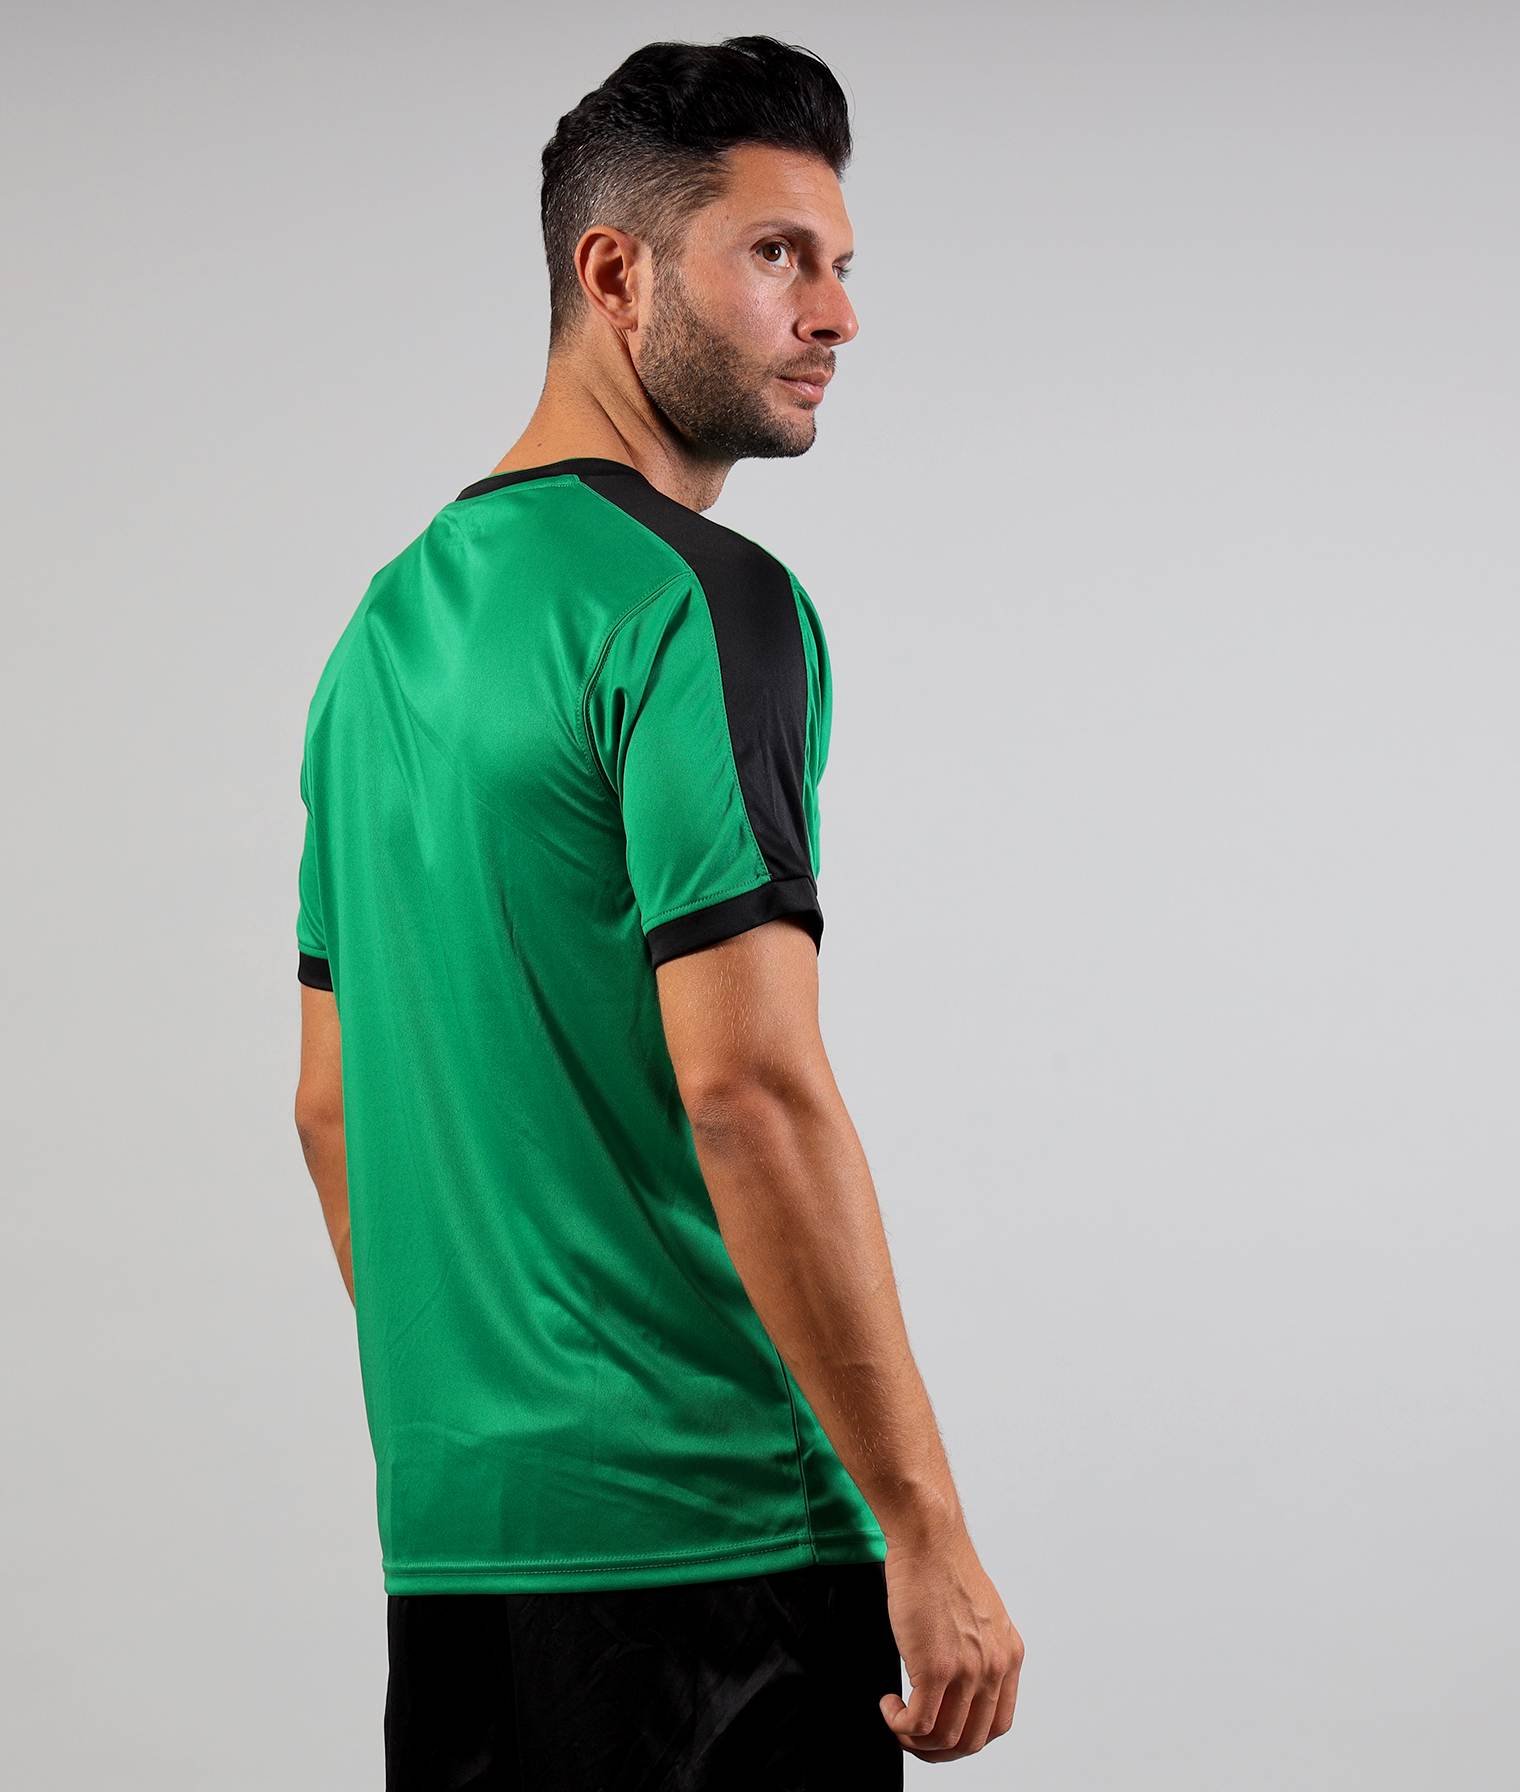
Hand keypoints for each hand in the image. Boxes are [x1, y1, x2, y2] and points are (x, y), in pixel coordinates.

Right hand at [876, 1520, 1023, 1760]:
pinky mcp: (935, 1667)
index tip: (944, 1733)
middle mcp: (994, 1666)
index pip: (998, 1723)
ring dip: (916, 1740)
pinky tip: (889, 1705)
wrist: (928, 1538)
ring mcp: (967, 1670)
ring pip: (944, 1738)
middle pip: (972, 1740)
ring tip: (898, 1721)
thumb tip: (958, 1680)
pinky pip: (918, 1723)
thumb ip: (978, 1649)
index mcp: (1008, 1655)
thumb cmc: (944, 1565)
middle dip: (940, 1750)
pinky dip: (899, 1725)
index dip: (968, 1738)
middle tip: (915, 1739)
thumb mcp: (980, 1614)